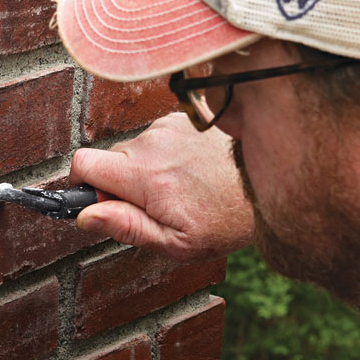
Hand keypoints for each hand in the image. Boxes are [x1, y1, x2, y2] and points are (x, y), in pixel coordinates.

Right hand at [69, 112, 253, 261]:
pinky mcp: (185, 117)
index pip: (82, 163)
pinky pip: (160, 137)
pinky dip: (169, 154)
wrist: (278, 181)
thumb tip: (86, 216)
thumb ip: (126, 227)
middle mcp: (152, 142)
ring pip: (137, 148)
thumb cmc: (226, 220)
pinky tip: (195, 171)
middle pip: (110, 158)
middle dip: (121, 182)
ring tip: (184, 189)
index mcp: (144, 175)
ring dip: (149, 169)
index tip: (97, 200)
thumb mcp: (175, 242)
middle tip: (156, 206)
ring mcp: (169, 125)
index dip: (80, 183)